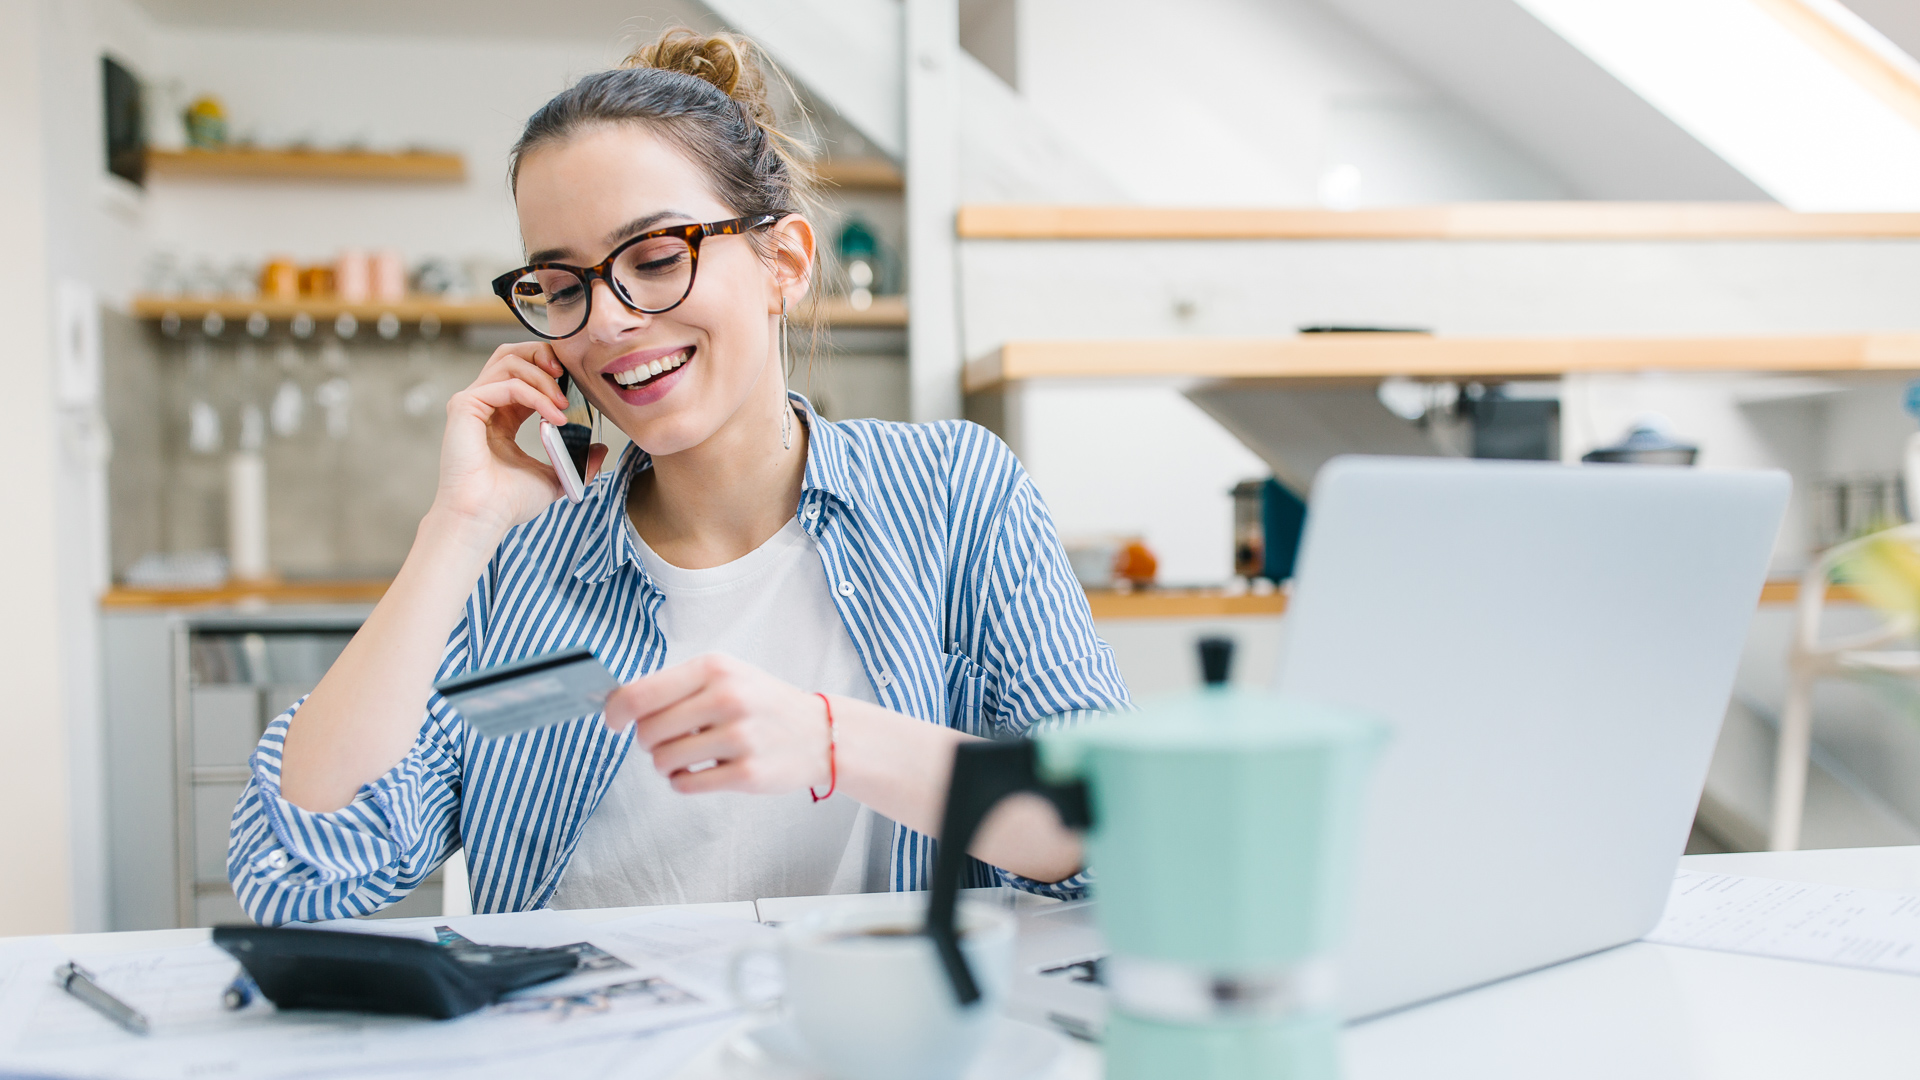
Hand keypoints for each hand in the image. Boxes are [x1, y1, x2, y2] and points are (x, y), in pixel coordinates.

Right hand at [430, 341, 609, 539]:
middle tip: (567, 376)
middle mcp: (484, 404)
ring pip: (508, 361)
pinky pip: (506, 385)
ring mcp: (472, 403)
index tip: (576, 385)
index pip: (524, 371)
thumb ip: (577, 461)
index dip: (551, 369)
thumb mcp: (555, 477)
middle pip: (511, 353)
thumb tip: (600, 450)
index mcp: (502, 415)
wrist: (484, 517)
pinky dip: (535, 395)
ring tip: (563, 405)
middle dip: (543, 355)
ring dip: (543, 378)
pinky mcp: (465, 407)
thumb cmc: (510, 503)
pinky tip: (554, 416)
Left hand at [604, 654, 831, 794]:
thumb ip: (677, 686)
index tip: (614, 722)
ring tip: (688, 757)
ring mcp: (740, 737)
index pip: (641, 693)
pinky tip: (702, 771)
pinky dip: (684, 782)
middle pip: (648, 732)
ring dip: (666, 765)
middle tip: (668, 740)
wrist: (821, 732)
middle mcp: (728, 698)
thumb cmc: (763, 702)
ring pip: (663, 761)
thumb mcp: (726, 675)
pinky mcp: (748, 774)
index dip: (616, 712)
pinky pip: (686, 785)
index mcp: (715, 668)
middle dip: (648, 742)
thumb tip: (619, 704)